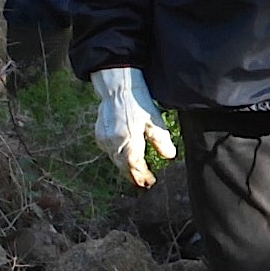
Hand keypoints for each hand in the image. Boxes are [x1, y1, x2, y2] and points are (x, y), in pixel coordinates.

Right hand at [90, 68, 177, 187]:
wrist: (118, 87)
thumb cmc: (138, 101)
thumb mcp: (154, 120)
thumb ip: (161, 140)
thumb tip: (169, 156)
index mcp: (129, 140)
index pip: (135, 166)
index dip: (142, 176)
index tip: (151, 182)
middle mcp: (114, 143)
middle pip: (124, 167)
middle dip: (134, 176)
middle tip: (144, 183)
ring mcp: (104, 139)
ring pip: (116, 161)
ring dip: (126, 168)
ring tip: (137, 174)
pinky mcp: (99, 135)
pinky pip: (110, 152)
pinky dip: (118, 157)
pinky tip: (126, 158)